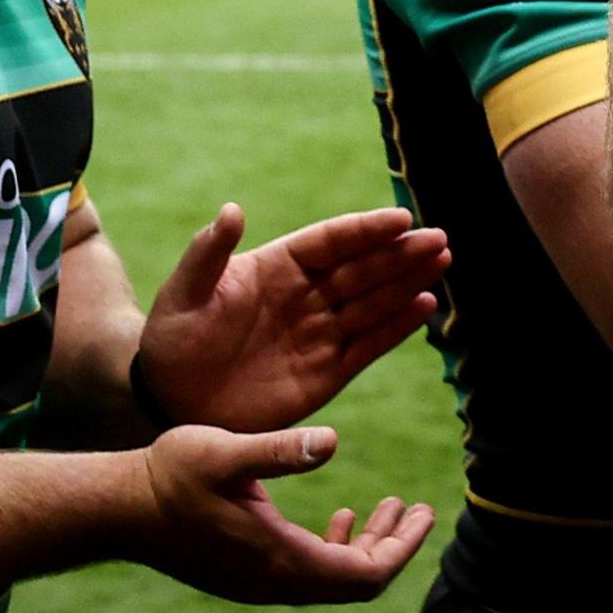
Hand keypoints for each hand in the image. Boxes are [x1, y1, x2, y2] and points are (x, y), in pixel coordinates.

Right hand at [134, 424, 434, 605]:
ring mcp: (258, 584)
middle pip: (356, 583)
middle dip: (393, 547)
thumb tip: (333, 440)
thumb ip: (280, 451)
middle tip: (418, 509)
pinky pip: (309, 574)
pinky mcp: (244, 575)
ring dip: (365, 546)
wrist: (115, 509)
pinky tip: (340, 514)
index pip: (365, 575)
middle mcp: (274, 583)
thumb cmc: (168, 476)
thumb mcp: (226, 452)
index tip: (425, 512)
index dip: (402, 548)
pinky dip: (334, 547)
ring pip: (333, 579)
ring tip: (385, 506)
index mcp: (280, 560)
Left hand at [135, 203, 447, 432]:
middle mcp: (306, 296)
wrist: (171, 402)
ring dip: (408, 283)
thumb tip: (232, 210)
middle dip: (400, 253)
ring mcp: (320, 333)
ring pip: (374, 302)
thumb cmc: (172, 342)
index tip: (400, 218)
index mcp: (276, 267)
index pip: (330, 242)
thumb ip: (207, 255)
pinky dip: (397, 328)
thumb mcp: (181, 295)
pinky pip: (369, 345)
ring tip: (441, 263)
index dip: (365, 230)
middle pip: (362, 268)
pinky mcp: (328, 372)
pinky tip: (424, 307)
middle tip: (438, 239)